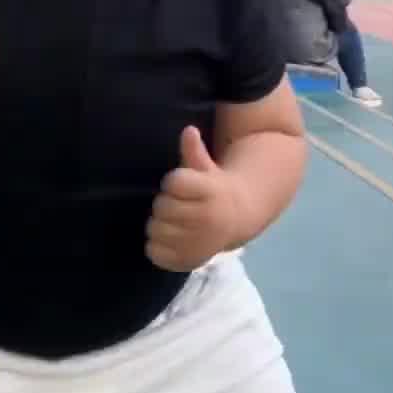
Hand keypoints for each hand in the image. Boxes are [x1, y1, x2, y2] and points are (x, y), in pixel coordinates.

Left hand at [146, 126, 241, 271]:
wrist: (239, 219)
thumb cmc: (215, 189)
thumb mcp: (208, 169)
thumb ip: (195, 151)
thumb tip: (188, 130)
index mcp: (212, 193)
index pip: (173, 182)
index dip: (174, 181)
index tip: (182, 185)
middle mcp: (207, 219)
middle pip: (161, 206)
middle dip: (165, 202)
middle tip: (177, 204)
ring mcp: (197, 243)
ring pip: (154, 228)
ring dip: (159, 223)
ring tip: (173, 221)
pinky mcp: (186, 261)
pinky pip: (153, 252)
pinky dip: (156, 245)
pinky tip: (170, 238)